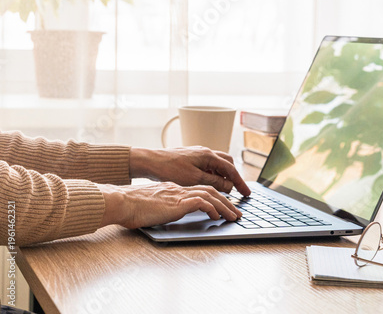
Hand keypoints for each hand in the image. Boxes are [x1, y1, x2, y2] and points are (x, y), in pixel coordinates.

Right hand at [98, 182, 242, 228]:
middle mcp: (179, 189)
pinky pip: (200, 203)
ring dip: (225, 207)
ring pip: (210, 196)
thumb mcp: (151, 205)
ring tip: (234, 217)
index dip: (214, 197)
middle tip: (237, 213)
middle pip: (210, 191)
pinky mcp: (177, 203)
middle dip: (226, 201)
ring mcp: (178, 195)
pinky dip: (211, 208)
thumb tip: (166, 213)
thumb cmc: (131, 206)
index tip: (224, 206)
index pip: (200, 190)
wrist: (122, 201)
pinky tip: (216, 217)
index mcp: (174, 189)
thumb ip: (162, 206)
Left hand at [130, 146, 251, 195]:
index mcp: (208, 155)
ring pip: (217, 164)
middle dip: (234, 177)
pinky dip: (213, 174)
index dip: (240, 182)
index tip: (247, 193)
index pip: (231, 169)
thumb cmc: (170, 169)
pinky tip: (209, 183)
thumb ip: (214, 182)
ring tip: (224, 189)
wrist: (150, 161)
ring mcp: (198, 154)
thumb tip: (228, 186)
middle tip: (238, 190)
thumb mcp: (194, 179)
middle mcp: (205, 152)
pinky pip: (208, 165)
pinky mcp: (191, 157)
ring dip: (223, 176)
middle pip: (227, 164)